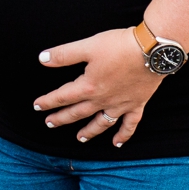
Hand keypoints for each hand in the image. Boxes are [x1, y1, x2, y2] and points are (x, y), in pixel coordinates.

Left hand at [32, 27, 162, 147]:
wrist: (152, 50)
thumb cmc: (119, 45)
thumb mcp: (87, 46)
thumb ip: (64, 55)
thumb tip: (42, 59)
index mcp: (88, 86)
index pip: (63, 96)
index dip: (48, 101)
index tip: (37, 106)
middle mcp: (103, 100)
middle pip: (78, 112)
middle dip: (62, 118)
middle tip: (49, 123)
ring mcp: (120, 105)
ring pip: (101, 123)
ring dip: (89, 131)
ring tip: (79, 138)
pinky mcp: (137, 104)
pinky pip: (129, 125)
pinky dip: (123, 135)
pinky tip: (117, 143)